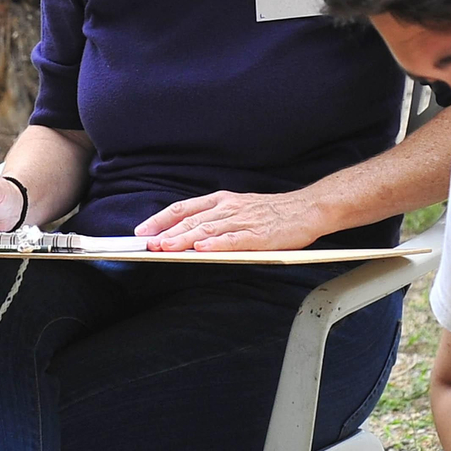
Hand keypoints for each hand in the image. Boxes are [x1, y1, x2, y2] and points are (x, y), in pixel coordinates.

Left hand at [135, 189, 325, 250]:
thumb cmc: (273, 212)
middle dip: (167, 233)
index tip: (142, 231)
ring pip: (208, 230)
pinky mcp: (259, 235)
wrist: (308, 209)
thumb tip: (187, 236)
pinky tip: (201, 250)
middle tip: (148, 245)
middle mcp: (229, 208)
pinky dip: (215, 245)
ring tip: (166, 248)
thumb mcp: (240, 207)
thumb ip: (216, 218)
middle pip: (192, 220)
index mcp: (222, 200)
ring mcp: (244, 221)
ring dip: (185, 240)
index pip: (184, 208)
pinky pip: (233, 240)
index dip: (161, 219)